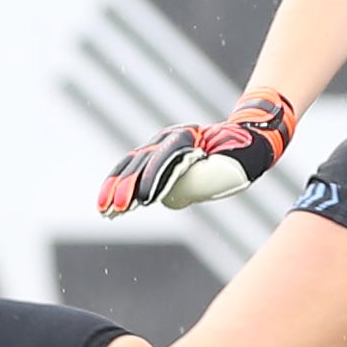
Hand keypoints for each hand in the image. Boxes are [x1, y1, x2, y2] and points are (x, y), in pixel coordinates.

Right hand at [97, 89, 297, 216]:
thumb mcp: (234, 164)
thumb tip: (172, 196)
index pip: (167, 157)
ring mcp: (160, 143)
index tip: (143, 199)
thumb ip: (208, 177)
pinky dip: (118, 185)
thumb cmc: (242, 154)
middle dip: (128, 185)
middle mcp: (170, 136)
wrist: (242, 138)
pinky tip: (108, 204)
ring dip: (116, 188)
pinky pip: (132, 168)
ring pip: (132, 164)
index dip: (154, 178)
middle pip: (143, 159)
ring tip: (105, 210)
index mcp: (190, 136)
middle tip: (117, 209)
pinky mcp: (155, 154)